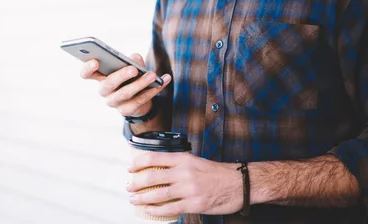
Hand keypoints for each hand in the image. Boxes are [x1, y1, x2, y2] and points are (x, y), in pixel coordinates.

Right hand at [79, 53, 170, 116]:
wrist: (138, 100)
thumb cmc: (130, 78)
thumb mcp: (130, 66)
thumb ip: (132, 60)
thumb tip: (135, 58)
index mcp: (100, 77)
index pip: (86, 74)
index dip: (87, 68)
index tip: (95, 61)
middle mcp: (104, 91)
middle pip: (108, 84)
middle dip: (121, 76)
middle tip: (133, 69)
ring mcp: (115, 102)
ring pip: (126, 93)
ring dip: (140, 83)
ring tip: (153, 75)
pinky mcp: (128, 110)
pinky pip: (141, 100)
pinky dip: (155, 89)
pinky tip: (164, 79)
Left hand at [126, 152, 242, 216]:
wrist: (239, 183)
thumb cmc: (217, 173)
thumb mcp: (195, 161)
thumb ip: (178, 165)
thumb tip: (157, 170)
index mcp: (183, 159)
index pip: (154, 157)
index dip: (138, 163)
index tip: (130, 168)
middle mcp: (184, 172)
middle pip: (152, 176)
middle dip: (136, 183)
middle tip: (129, 186)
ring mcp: (189, 189)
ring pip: (158, 194)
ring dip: (142, 198)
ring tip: (134, 199)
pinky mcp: (194, 204)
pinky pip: (170, 208)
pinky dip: (156, 210)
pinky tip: (149, 210)